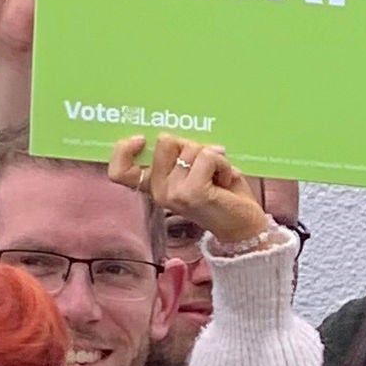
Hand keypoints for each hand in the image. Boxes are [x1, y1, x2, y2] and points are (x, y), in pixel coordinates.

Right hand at [109, 133, 273, 253]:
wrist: (245, 229)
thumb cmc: (223, 197)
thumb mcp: (194, 172)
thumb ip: (179, 156)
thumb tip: (176, 136)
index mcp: (156, 187)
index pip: (121, 171)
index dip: (123, 149)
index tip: (141, 139)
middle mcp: (160, 192)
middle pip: (164, 141)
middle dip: (191, 145)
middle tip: (207, 165)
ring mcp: (174, 194)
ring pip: (189, 148)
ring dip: (212, 157)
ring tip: (220, 178)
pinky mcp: (193, 193)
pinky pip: (207, 157)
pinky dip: (222, 163)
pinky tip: (226, 181)